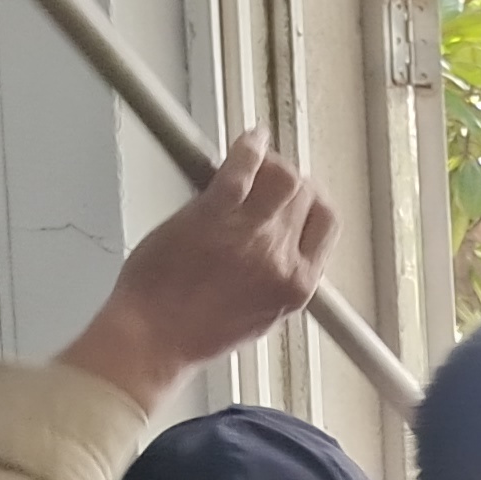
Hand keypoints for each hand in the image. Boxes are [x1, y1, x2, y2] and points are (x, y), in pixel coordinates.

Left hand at [59, 132, 340, 413]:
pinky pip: (244, 167)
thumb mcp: (257, 317)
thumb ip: (277, 282)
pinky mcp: (216, 214)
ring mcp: (251, 234)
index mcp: (296, 287)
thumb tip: (280, 250)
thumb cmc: (192, 334)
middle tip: (269, 175)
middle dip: (290, 179)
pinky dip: (250, 147)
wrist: (154, 339)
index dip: (313, 203)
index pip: (326, 225)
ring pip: (284, 177)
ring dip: (272, 163)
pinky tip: (249, 141)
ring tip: (258, 159)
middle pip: (306, 195)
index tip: (299, 196)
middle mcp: (281, 258)